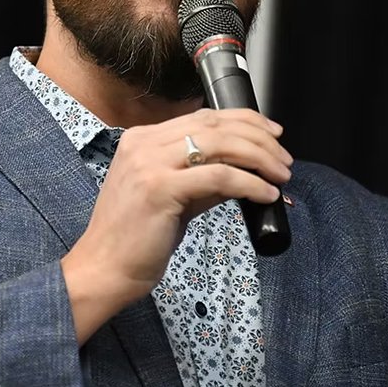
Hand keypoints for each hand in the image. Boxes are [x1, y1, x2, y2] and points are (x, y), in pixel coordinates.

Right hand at [60, 108, 290, 341]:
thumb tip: (245, 170)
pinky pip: (218, 177)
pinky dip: (249, 183)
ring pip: (221, 144)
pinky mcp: (159, 188)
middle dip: (259, 138)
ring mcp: (149, 163)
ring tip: (281, 174)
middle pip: (216, 125)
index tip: (272, 133)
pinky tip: (266, 193)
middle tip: (284, 158)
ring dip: (260, 157)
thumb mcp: (172, 197)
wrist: (103, 270)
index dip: (245, 120)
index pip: (204, 116)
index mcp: (143, 139)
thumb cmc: (134, 239)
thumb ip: (204, 179)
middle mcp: (144, 143)